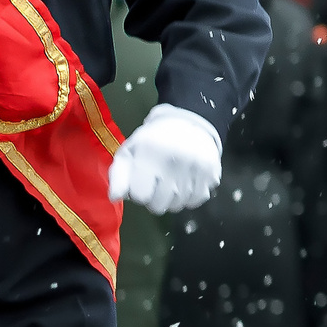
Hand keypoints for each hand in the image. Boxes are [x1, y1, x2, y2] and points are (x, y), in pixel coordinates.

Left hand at [108, 104, 222, 213]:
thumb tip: (115, 197)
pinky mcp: (211, 172)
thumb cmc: (154, 139)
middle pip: (158, 205)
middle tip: (157, 183)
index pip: (140, 195)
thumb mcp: (130, 150)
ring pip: (178, 206)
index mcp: (150, 152)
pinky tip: (186, 181)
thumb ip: (118, 175)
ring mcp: (196, 167)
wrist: (191, 120)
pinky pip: (196, 201)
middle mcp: (175, 160)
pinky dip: (189, 196)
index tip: (142, 181)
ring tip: (171, 181)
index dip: (138, 192)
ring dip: (172, 199)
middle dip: (154, 198)